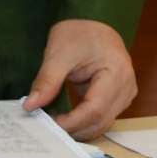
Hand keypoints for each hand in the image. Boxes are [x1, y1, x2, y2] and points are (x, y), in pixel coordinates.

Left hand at [22, 19, 136, 139]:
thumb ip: (46, 80)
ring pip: (102, 124)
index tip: (48, 125)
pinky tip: (65, 122)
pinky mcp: (119, 100)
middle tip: (46, 130)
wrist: (93, 27)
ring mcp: (125, 95)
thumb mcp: (58, 52)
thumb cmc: (79, 34)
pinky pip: (102, 119)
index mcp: (117, 71)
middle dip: (74, 129)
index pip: (94, 109)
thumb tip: (30, 105)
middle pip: (100, 121)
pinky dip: (83, 124)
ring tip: (53, 127)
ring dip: (78, 130)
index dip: (72, 122)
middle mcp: (126, 87)